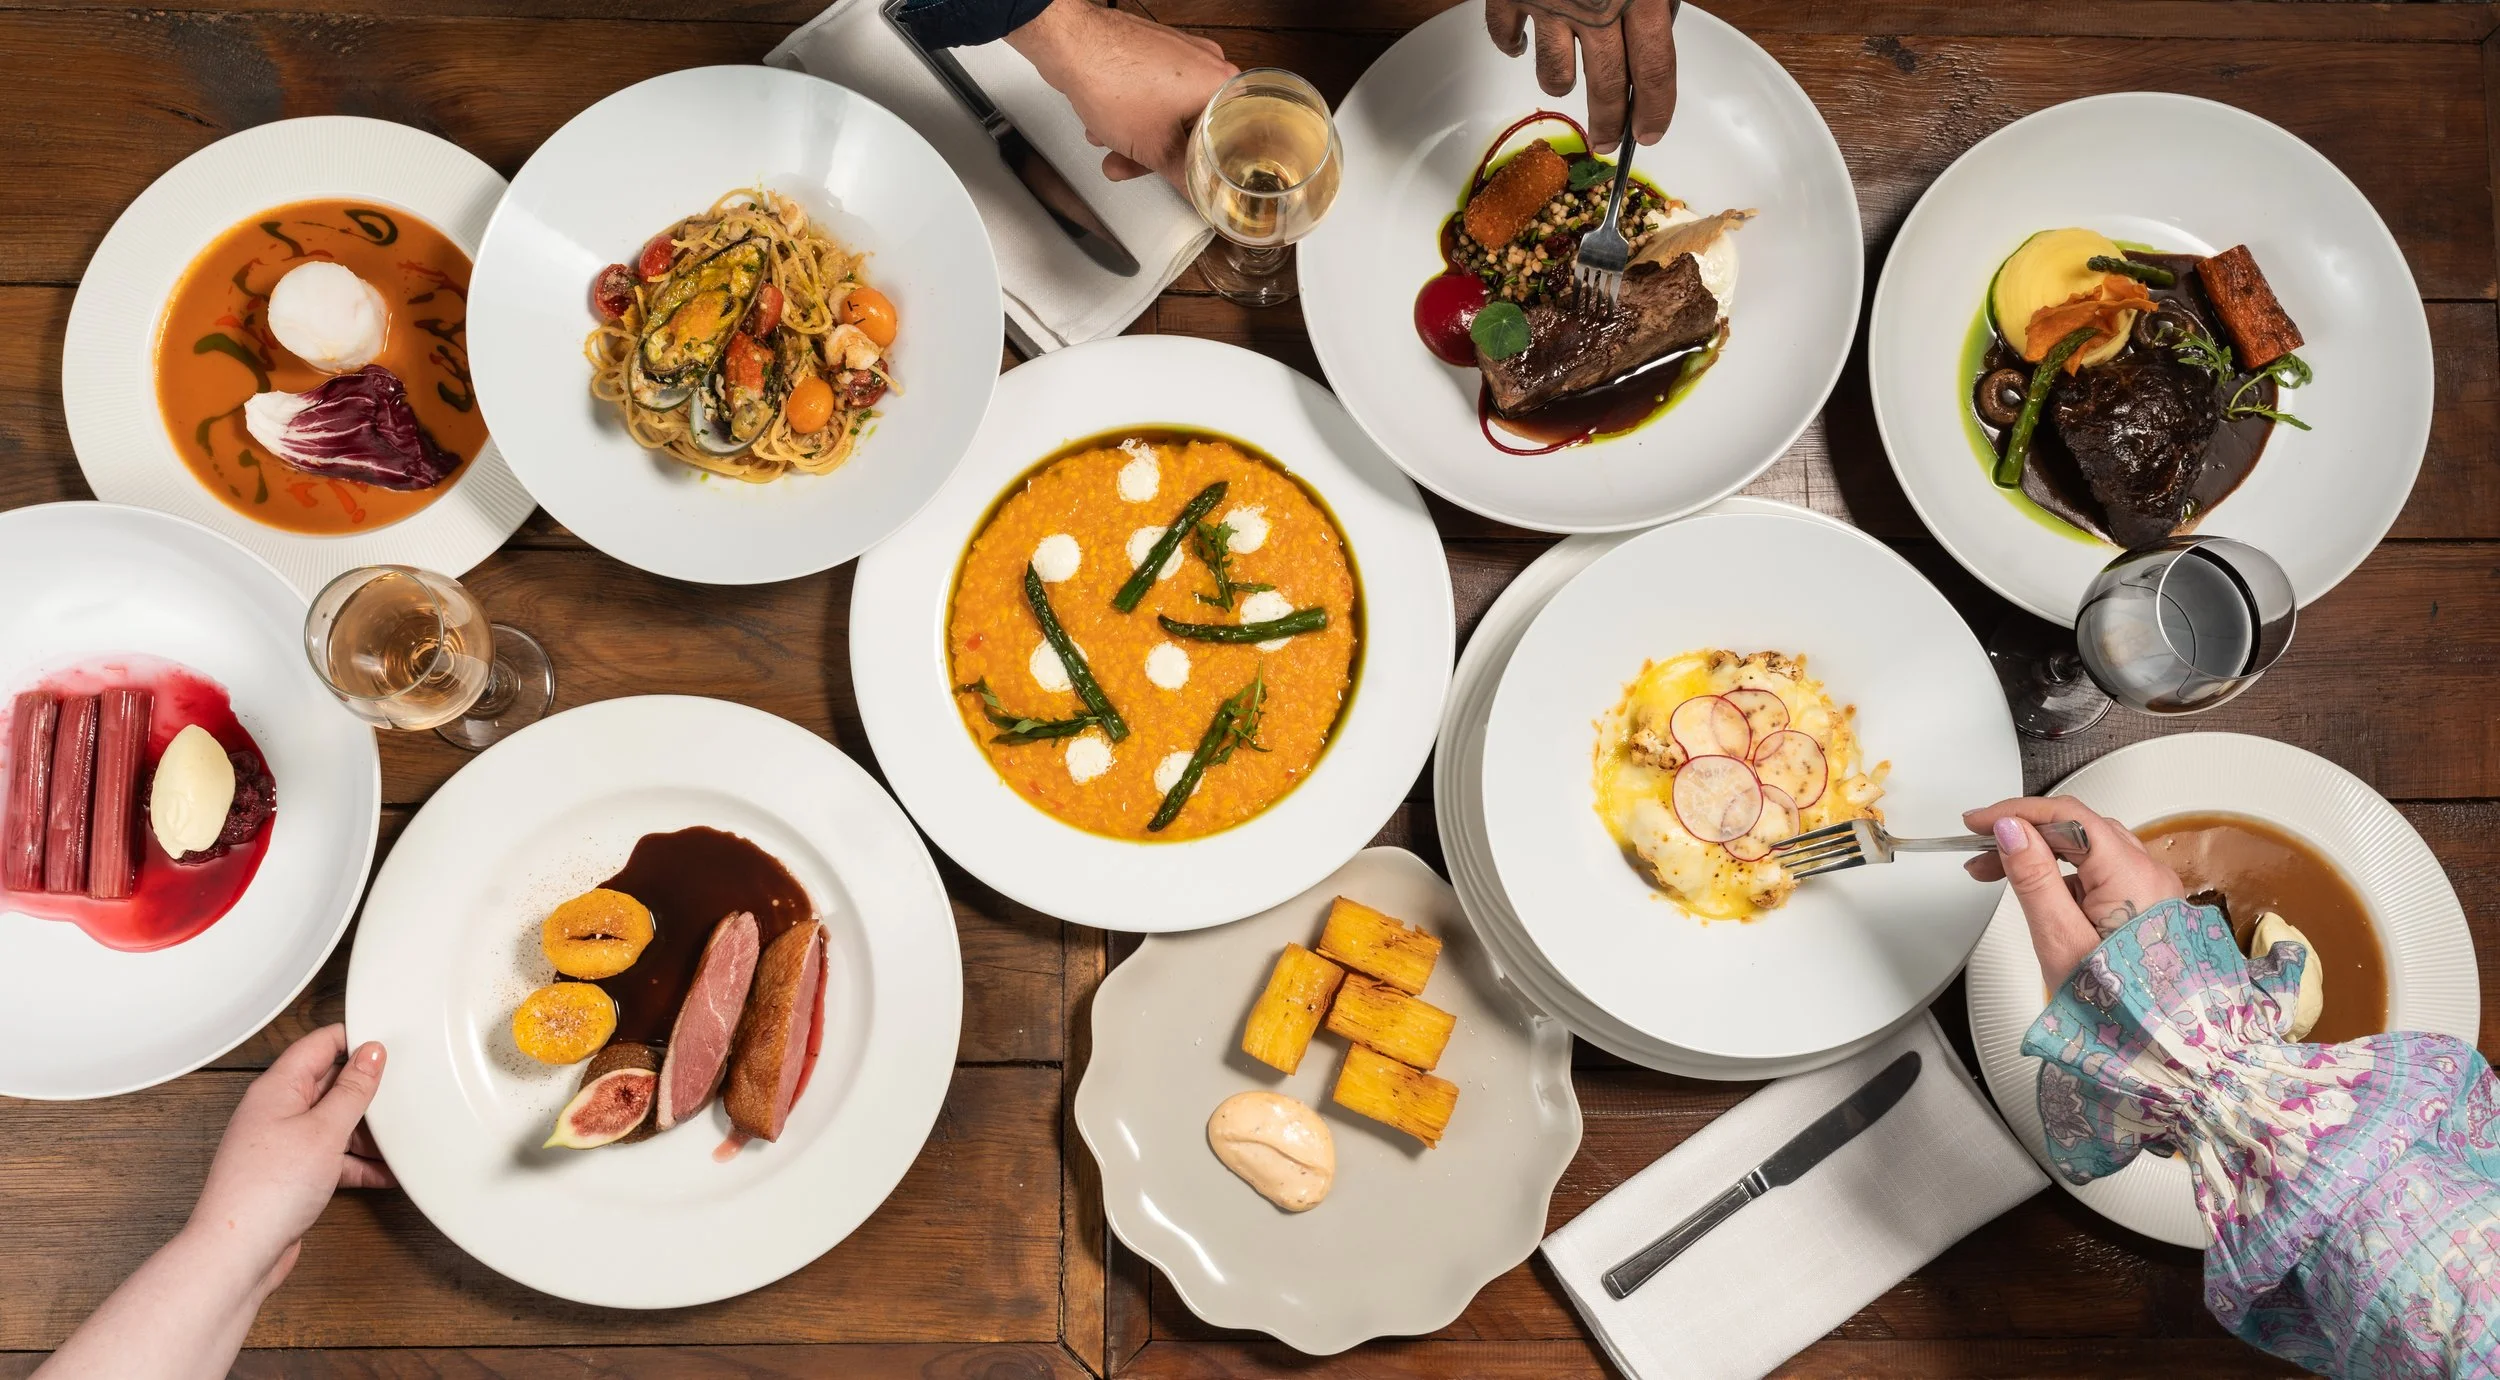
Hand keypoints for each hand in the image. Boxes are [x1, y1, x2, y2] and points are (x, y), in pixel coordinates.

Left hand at [184, 1026, 391, 1292]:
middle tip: (399, 1095)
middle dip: (366, 1091)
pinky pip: (331, 1157)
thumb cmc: (265, 1192)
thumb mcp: (324, 1130)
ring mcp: (282, 1144)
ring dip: (365, 1132)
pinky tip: (383, 1173)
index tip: (389, 1046)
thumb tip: (370, 1053)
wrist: (238, 1253)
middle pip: (330, 1084)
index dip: (355, 1039)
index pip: (320, 1044)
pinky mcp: (290, 1175)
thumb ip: (352, 1089)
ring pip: (333, 1123)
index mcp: (277, 1088)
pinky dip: (356, 1162)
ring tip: (396, 1140)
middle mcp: (276, 1111)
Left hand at [1009, 0, 1237, 189]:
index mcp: (1222, 86)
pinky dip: (1131, 115)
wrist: (1069, 42)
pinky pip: (1151, 95)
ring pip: (1167, 114)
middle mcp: (1207, 65)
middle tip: (1134, 169)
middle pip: (1193, 128)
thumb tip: (1198, 193)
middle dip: (1156, 155)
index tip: (1192, 182)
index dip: (1207, 168)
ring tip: (1110, 152)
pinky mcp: (1154, 52)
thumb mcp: (1155, 148)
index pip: (1228, 141)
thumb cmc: (1113, 81)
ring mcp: (1180, 55)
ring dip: (1136, 139)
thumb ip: (1183, 177)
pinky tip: (1104, 127)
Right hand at [1485, 0, 1676, 152]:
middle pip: (1606, 85)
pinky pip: (1505, 36)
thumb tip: (1655, 32)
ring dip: (1560, 85)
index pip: (1654, 69)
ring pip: (1554, 73)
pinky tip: (1521, 44)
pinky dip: (1511, 45)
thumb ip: (1653, 1)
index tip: (1650, 132)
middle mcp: (1595, 7)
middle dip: (1609, 123)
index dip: (1655, 109)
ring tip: (1565, 81)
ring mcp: (1549, 4)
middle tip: (1608, 140)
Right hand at [1964, 797, 2184, 988]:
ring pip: (2088, 846)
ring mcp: (2151, 887)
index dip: (2018, 812)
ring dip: (2041, 849)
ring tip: (1999, 869)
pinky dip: (2064, 871)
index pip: (2069, 817)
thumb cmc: (2117, 1005)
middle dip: (2025, 831)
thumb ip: (2034, 878)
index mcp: (2131, 876)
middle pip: (2078, 828)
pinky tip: (2039, 889)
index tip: (1979, 823)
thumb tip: (2013, 830)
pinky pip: (2100, 869)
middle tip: (1980, 847)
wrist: (2159, 1045)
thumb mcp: (2061, 940)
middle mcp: (2149, 874)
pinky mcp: (2146, 902)